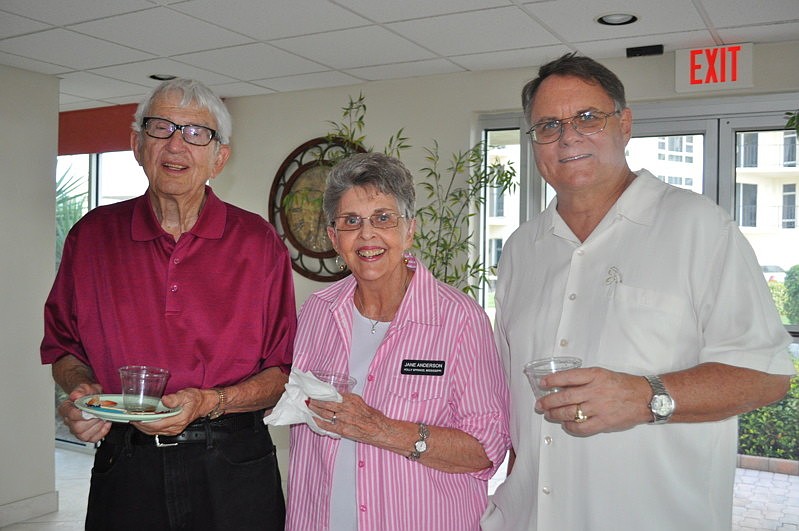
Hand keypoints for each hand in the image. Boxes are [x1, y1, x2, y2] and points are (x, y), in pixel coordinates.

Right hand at [58, 383, 110, 442]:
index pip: (71, 415)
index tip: (90, 410)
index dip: (81, 414)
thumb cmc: (87, 393)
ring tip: (103, 417)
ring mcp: (76, 430)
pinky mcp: (86, 435)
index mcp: (66, 409)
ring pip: (84, 435)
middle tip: (100, 413)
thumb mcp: (84, 387)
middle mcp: (69, 421)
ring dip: (97, 427)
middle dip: (92, 421)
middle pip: (77, 428)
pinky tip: (105, 423)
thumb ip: (80, 390)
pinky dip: (102, 432)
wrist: (92, 396)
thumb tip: (77, 396)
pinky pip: (92, 439)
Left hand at [132, 387, 208, 435]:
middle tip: (130, 418)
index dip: (144, 422)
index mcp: (179, 419)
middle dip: (140, 425)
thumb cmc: (195, 399)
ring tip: (134, 419)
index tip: (135, 417)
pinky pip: (157, 430)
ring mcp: (173, 430)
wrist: (203, 404)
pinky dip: (148, 427)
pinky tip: (143, 421)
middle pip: (152, 430)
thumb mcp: (186, 395)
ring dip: (143, 427)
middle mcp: (175, 427)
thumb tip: (164, 400)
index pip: (157, 424)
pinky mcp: (172, 429)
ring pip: (153, 432)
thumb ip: (175, 398)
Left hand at [307, 393, 390, 444]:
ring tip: (309, 407)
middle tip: (309, 398)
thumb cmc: (373, 417)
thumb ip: (349, 400)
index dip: (323, 393)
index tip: (316, 392)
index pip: (333, 394)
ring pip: (325, 413)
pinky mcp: (343, 429)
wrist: (380, 430)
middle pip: (327, 402)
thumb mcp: (361, 402)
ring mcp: (344, 418)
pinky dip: (319, 422)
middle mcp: (347, 407)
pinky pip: (327, 425)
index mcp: (352, 399)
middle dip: (316, 400)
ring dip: (315, 410)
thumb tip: (337, 399)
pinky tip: (313, 419)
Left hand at [535, 367, 650, 435]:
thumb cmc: (624, 385)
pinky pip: (582, 427)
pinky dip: (571, 427)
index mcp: (595, 376)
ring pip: (570, 412)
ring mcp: (599, 407)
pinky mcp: (603, 422)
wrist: (645, 398)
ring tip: (548, 414)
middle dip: (549, 401)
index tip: (542, 383)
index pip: (568, 377)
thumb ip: (585, 379)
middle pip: (565, 397)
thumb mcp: (603, 374)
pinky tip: (566, 425)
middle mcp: (595, 391)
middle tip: (540, 404)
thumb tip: (564, 385)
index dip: (552, 380)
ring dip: (556, 414)